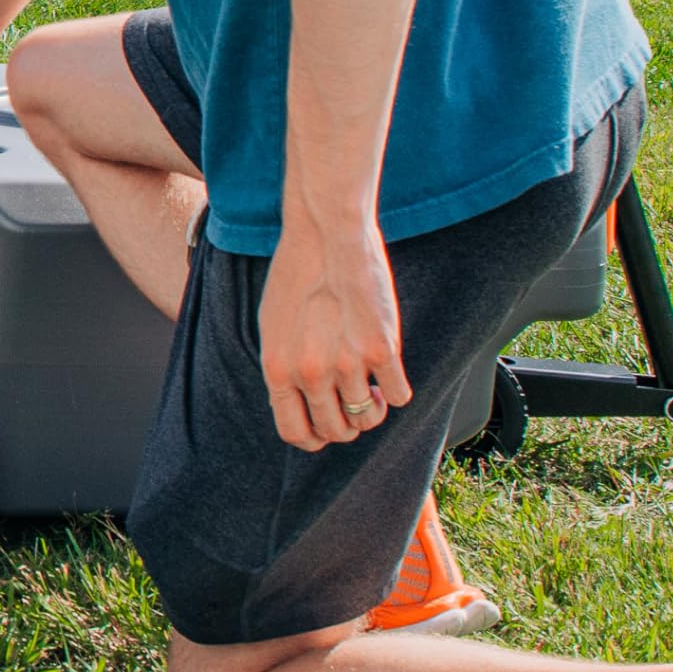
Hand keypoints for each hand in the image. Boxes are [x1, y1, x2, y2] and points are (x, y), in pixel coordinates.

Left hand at [256, 220, 412, 450]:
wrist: (326, 233)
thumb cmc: (296, 274)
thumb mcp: (273, 327)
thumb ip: (285, 369)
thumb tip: (300, 404)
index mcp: (278, 370)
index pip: (295, 433)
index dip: (315, 438)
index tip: (327, 427)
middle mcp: (310, 374)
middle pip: (335, 431)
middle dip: (346, 425)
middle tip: (354, 402)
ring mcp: (347, 364)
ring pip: (368, 417)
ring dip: (373, 407)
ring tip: (371, 384)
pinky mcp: (383, 349)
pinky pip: (399, 394)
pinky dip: (397, 389)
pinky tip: (389, 370)